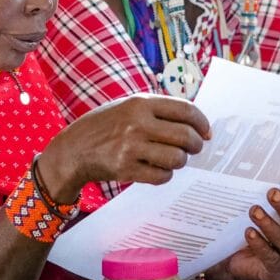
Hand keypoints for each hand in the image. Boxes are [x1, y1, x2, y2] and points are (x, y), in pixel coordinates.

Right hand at [38, 93, 210, 200]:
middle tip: (194, 149)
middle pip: (186, 136)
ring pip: (177, 158)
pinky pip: (161, 176)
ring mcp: (131, 147)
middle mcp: (137, 123)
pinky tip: (156, 169)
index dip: (202, 123)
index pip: (185, 110)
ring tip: (173, 159)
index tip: (206, 132)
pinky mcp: (126, 168)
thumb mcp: (126, 106)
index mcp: (140, 103)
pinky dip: (164, 175)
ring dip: (180, 162)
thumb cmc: (104, 126)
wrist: (73, 149)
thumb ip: (157, 111)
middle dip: (196, 145)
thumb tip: (195, 125)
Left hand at [204, 179, 279, 279]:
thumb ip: (270, 199)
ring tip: (254, 211)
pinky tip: (249, 232)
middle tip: (271, 193)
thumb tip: (264, 171)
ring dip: (269, 224)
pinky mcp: (279, 273)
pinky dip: (260, 245)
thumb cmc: (257, 231)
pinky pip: (271, 258)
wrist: (240, 263)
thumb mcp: (265, 213)